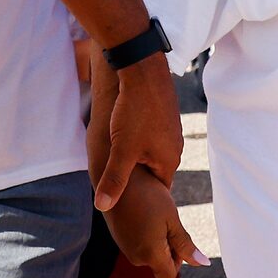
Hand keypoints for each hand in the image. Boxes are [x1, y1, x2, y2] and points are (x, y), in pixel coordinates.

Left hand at [91, 54, 180, 208]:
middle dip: (139, 176)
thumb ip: (114, 180)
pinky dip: (139, 139)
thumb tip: (103, 208)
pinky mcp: (164, 115)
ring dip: (138, 156)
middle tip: (118, 180)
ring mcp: (171, 130)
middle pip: (156, 171)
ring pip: (152, 152)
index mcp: (169, 161)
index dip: (143, 197)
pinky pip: (152, 135)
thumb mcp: (122, 150)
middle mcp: (175, 148)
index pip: (159, 190)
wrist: (143, 69)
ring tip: (119, 157)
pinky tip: (125, 133)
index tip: (127, 201)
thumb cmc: (134, 111)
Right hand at [102, 168, 202, 277]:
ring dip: (155, 239)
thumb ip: (186, 245)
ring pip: (147, 253)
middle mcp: (134, 256)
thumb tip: (203, 264)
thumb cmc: (148, 196)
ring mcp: (124, 247)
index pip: (168, 276)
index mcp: (150, 255)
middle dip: (166, 248)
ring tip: (153, 212)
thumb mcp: (172, 219)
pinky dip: (143, 233)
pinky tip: (143, 211)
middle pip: (158, 265)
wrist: (118, 176)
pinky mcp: (118, 237)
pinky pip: (136, 244)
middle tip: (166, 219)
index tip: (175, 236)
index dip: (177, 261)